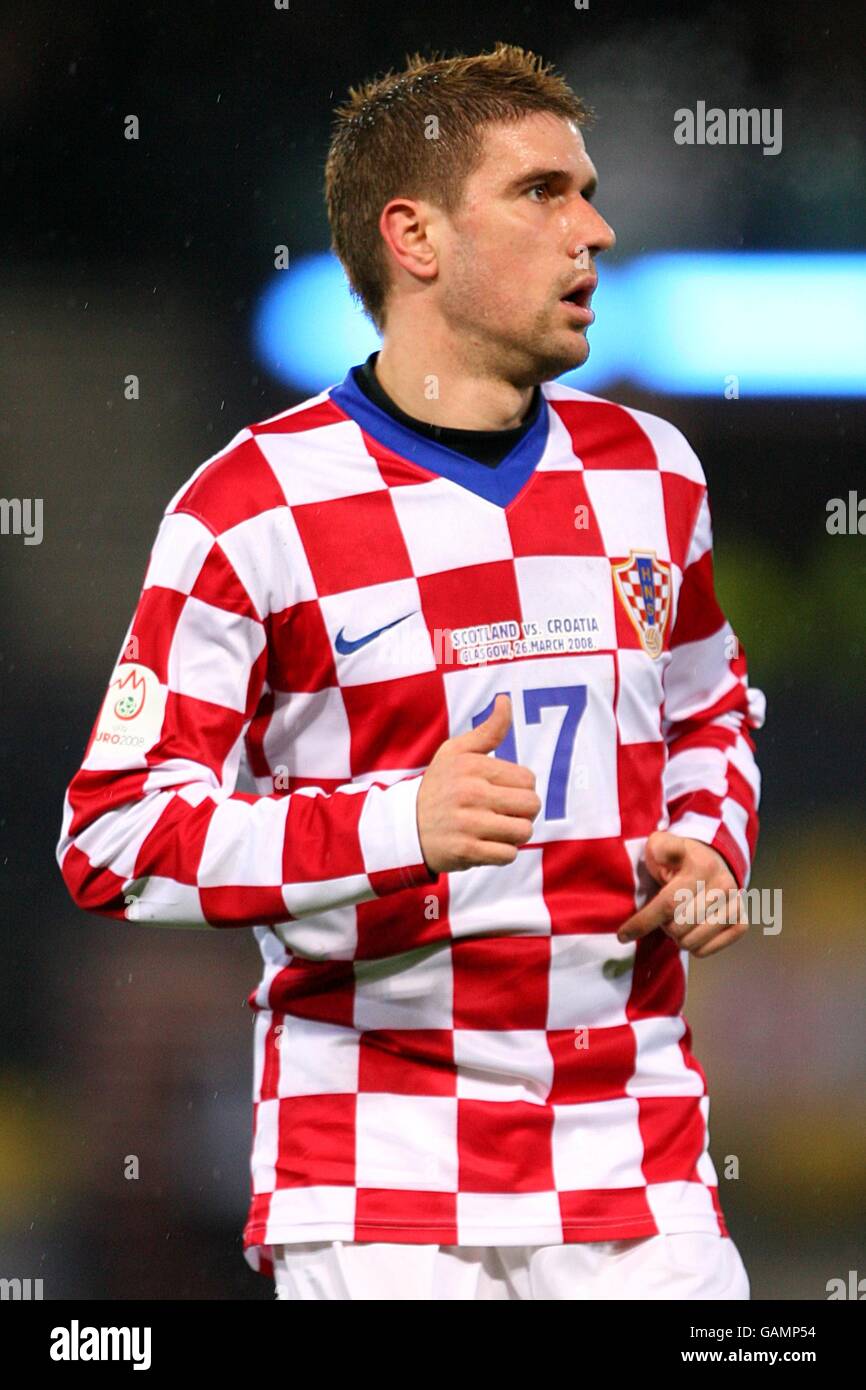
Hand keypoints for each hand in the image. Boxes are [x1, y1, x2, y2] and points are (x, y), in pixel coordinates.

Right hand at [416, 694, 541, 873]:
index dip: (520, 788)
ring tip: (496, 830)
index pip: (528, 779)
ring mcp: (468, 823)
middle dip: (523, 812)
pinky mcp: (466, 850)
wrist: (403, 827)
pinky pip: (508, 855)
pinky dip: (502, 853)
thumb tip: (506, 700)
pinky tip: (486, 845)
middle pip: (531, 805)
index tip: (502, 792)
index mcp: (472, 766)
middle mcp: (471, 792)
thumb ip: (488, 730)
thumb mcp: (456, 753)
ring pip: (523, 831)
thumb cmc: (438, 787)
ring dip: (514, 834)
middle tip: (503, 813)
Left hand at [616, 831, 746, 957]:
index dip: (643, 922)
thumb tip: (659, 856)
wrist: (713, 860)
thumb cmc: (679, 857)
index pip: (668, 904)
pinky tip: (690, 930)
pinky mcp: (741, 923)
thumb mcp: (664, 844)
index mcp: (703, 866)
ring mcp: (736, 906)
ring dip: (676, 936)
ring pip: (691, 942)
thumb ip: (659, 847)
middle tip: (663, 914)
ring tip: (676, 920)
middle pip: (678, 927)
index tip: (623, 935)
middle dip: (662, 925)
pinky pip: (706, 950)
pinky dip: (692, 946)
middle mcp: (725, 886)